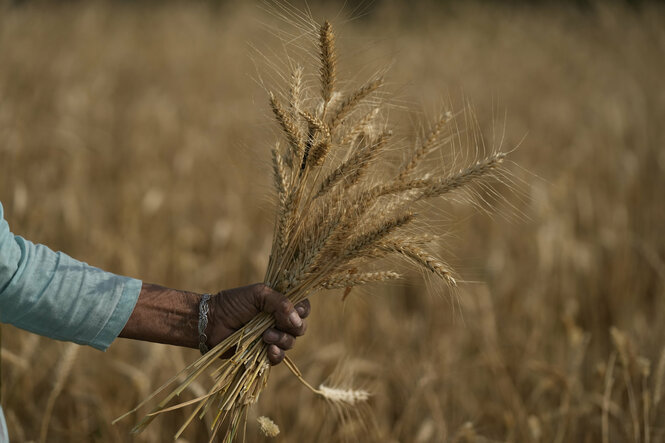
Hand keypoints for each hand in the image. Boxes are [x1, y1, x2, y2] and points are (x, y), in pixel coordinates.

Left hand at [120, 282, 309, 365]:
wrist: (212, 321)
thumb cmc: (234, 303)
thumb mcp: (259, 294)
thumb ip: (281, 303)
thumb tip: (298, 320)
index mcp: (280, 304)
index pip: (303, 307)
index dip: (303, 311)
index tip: (296, 311)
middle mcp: (279, 321)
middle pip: (301, 327)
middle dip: (293, 328)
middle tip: (276, 324)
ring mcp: (272, 338)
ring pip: (291, 343)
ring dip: (282, 340)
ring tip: (265, 336)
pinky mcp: (263, 353)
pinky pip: (279, 358)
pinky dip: (276, 355)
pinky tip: (269, 350)